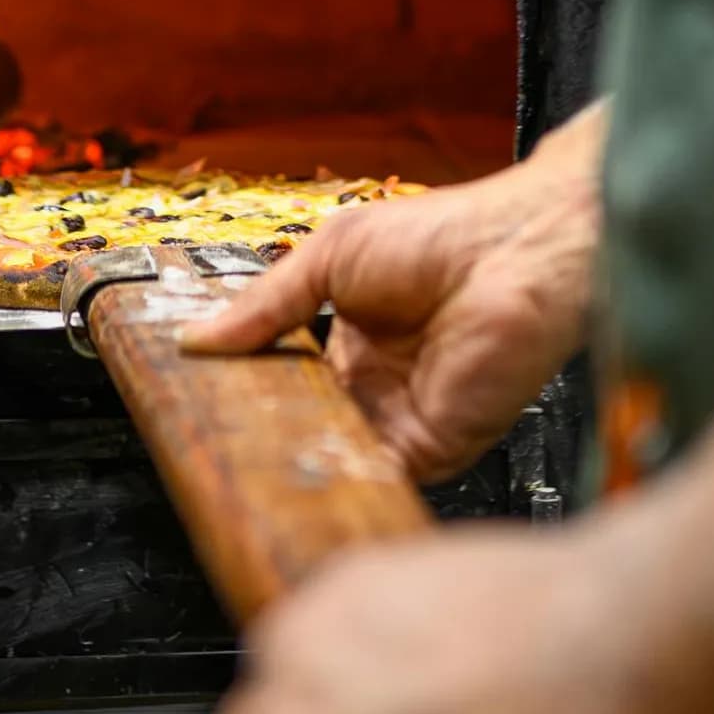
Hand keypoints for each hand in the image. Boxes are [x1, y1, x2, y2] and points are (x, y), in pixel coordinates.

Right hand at [182, 103, 606, 479]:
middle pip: (305, 422)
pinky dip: (334, 476)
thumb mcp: (328, 256)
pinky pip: (373, 475)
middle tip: (209, 436)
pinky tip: (291, 470)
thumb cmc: (441, 237)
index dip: (246, 389)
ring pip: (332, 454)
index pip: (286, 379)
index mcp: (351, 338)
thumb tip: (196, 338)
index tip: (201, 400)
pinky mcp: (429, 449)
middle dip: (261, 430)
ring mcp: (402, 418)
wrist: (518, 254)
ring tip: (236, 459)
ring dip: (292, 456)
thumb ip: (264, 305)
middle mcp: (376, 383)